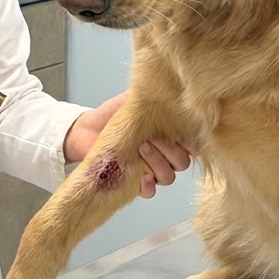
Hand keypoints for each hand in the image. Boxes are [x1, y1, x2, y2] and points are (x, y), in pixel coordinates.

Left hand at [63, 92, 191, 197]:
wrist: (86, 130)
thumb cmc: (112, 116)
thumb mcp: (133, 101)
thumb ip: (151, 97)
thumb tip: (167, 86)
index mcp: (169, 136)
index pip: (191, 144)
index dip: (189, 141)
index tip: (177, 131)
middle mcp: (163, 155)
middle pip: (181, 162)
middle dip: (170, 150)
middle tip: (153, 137)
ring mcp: (150, 170)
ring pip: (168, 177)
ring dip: (158, 165)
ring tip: (141, 149)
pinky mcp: (135, 182)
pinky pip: (150, 191)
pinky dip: (148, 187)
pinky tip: (142, 178)